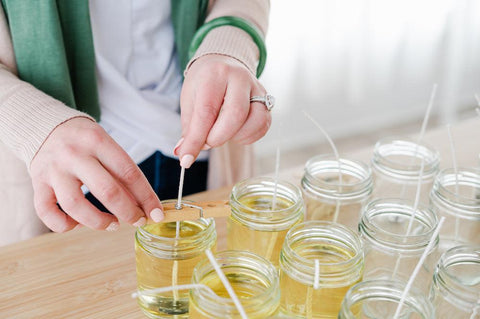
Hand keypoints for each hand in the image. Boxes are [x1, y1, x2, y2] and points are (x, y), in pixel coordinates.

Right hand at [30, 118, 163, 231]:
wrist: (45, 126)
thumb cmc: (84, 141)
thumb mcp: (107, 146)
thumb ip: (122, 173)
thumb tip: (143, 205)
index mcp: (97, 141)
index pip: (129, 172)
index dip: (146, 197)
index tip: (156, 213)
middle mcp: (74, 154)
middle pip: (107, 191)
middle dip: (128, 212)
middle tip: (138, 221)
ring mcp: (53, 170)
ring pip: (75, 205)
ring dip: (99, 222)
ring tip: (112, 224)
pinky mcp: (37, 183)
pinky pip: (46, 212)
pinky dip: (64, 225)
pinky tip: (77, 224)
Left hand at [174, 54, 271, 166]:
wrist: (225, 62)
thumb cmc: (204, 83)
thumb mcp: (189, 98)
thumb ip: (189, 127)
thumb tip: (184, 154)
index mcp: (215, 74)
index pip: (206, 112)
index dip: (196, 139)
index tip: (186, 158)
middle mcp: (239, 78)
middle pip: (235, 115)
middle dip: (217, 138)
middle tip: (207, 142)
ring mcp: (257, 88)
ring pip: (255, 120)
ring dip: (235, 137)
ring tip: (222, 133)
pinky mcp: (267, 100)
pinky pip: (263, 125)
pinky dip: (248, 136)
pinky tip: (236, 133)